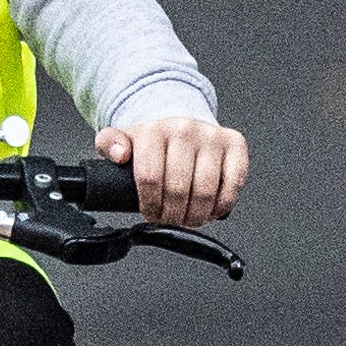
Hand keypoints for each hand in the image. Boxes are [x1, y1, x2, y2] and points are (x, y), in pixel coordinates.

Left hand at [98, 113, 245, 228]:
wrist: (182, 124)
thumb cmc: (153, 142)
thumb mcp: (123, 141)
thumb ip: (109, 144)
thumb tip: (119, 154)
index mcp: (154, 130)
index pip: (149, 178)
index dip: (150, 206)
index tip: (151, 215)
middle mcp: (184, 129)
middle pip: (178, 189)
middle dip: (172, 216)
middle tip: (170, 221)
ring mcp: (212, 136)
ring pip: (206, 191)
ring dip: (196, 215)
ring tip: (188, 219)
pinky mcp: (235, 144)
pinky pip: (233, 185)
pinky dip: (221, 206)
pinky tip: (210, 210)